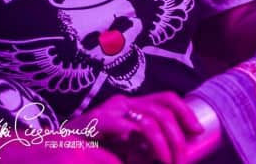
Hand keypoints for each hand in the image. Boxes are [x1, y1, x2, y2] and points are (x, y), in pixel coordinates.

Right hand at [79, 92, 202, 163]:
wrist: (58, 146)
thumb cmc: (90, 147)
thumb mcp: (121, 145)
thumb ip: (140, 146)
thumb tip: (169, 156)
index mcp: (130, 104)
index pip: (166, 98)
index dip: (186, 112)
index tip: (198, 131)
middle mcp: (123, 102)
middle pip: (163, 109)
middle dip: (179, 136)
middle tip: (182, 160)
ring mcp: (112, 110)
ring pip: (153, 119)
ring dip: (167, 144)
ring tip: (169, 163)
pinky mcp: (102, 121)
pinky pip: (134, 128)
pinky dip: (149, 145)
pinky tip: (149, 159)